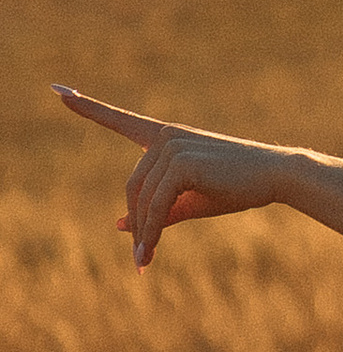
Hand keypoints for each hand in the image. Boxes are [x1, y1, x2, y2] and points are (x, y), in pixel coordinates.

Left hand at [53, 86, 290, 267]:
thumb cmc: (236, 188)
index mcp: (166, 138)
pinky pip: (156, 206)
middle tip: (141, 257)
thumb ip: (157, 211)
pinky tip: (148, 253)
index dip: (87, 107)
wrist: (276, 176)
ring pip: (141, 200)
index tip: (57, 92)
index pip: (120, 120)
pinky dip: (150, 232)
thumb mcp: (191, 201)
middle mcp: (165, 136)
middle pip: (132, 187)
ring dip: (143, 233)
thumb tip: (118, 225)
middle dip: (137, 224)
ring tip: (145, 259)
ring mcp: (172, 146)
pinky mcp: (181, 163)